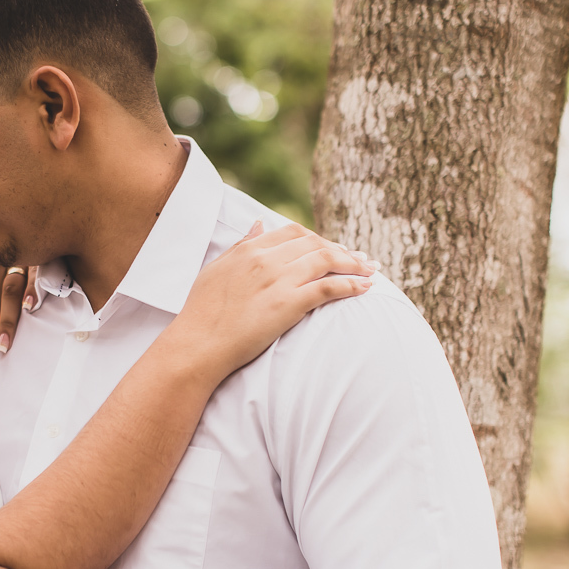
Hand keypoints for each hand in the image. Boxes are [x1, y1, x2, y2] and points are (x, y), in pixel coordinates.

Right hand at [170, 221, 377, 380]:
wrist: (198, 344)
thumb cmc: (202, 312)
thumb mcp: (217, 268)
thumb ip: (241, 244)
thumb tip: (258, 223)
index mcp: (249, 248)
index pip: (293, 232)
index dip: (318, 238)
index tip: (333, 248)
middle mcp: (266, 258)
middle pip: (315, 243)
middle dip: (342, 249)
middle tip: (361, 259)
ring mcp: (279, 280)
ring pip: (327, 260)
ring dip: (354, 264)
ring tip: (370, 271)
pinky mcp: (289, 304)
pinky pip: (329, 288)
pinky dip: (351, 285)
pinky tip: (365, 289)